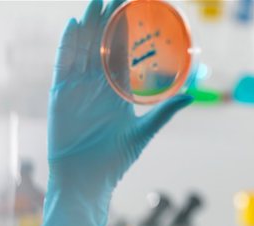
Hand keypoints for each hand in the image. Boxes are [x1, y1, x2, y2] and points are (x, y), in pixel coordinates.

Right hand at [34, 0, 192, 225]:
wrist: (86, 179)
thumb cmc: (115, 160)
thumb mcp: (143, 132)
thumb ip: (164, 111)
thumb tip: (192, 94)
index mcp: (118, 94)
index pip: (122, 57)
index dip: (127, 34)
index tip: (135, 11)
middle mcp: (98, 87)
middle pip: (102, 48)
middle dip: (107, 22)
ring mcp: (78, 89)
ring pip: (84, 51)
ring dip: (89, 28)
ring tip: (95, 4)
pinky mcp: (61, 95)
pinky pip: (64, 65)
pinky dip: (68, 46)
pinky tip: (73, 26)